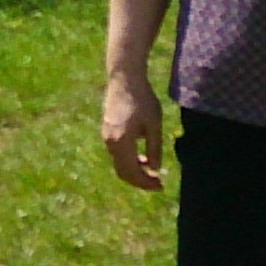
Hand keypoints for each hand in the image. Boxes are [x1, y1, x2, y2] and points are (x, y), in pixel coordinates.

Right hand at [101, 71, 165, 191]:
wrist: (124, 79)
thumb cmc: (143, 99)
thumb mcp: (154, 125)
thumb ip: (154, 148)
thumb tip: (154, 169)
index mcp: (122, 142)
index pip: (132, 172)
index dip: (145, 183)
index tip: (160, 186)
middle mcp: (110, 142)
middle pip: (122, 172)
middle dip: (140, 181)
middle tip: (157, 183)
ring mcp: (105, 137)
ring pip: (118, 163)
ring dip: (134, 171)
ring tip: (152, 172)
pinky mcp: (106, 131)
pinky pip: (116, 153)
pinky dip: (128, 161)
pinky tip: (142, 158)